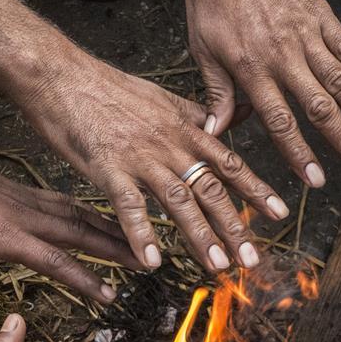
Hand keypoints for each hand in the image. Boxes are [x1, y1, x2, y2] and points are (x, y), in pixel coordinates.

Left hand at [0, 153, 142, 329]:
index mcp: (9, 234)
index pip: (56, 261)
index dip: (84, 279)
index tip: (110, 295)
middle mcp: (29, 217)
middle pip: (82, 234)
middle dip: (117, 249)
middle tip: (146, 263)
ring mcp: (32, 202)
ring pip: (81, 216)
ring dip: (111, 229)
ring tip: (137, 242)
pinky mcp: (30, 194)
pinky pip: (70, 204)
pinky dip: (93, 213)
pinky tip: (105, 219)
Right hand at [20, 59, 288, 271]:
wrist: (61, 74)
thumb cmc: (108, 88)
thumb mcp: (163, 97)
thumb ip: (199, 114)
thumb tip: (234, 117)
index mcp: (185, 130)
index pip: (229, 163)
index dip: (255, 189)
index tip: (279, 212)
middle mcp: (170, 145)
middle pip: (211, 189)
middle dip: (234, 226)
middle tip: (252, 260)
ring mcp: (141, 157)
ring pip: (179, 201)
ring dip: (200, 236)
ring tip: (218, 266)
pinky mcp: (108, 168)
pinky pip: (129, 206)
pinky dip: (141, 234)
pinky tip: (151, 262)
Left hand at [185, 0, 340, 185]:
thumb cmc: (214, 1)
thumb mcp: (203, 48)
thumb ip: (217, 92)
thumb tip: (215, 133)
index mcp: (253, 71)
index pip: (280, 122)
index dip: (299, 154)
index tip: (317, 180)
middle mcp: (285, 57)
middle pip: (322, 109)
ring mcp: (307, 36)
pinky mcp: (322, 16)